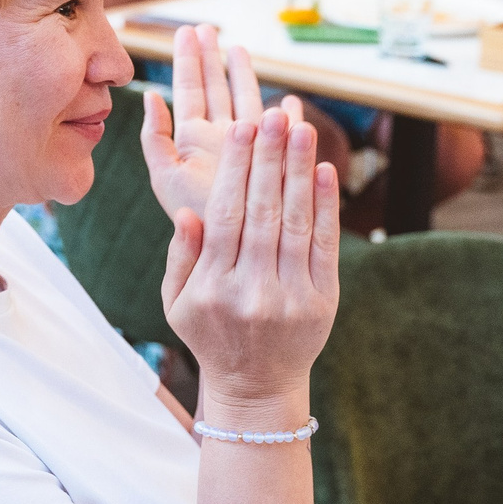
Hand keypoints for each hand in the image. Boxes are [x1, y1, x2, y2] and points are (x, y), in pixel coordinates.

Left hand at [140, 23, 307, 222]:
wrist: (228, 245)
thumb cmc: (193, 216)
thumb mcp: (166, 176)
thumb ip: (157, 137)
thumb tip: (151, 96)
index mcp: (191, 139)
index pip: (190, 89)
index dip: (189, 60)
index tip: (188, 31)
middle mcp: (219, 137)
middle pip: (216, 88)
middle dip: (212, 57)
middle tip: (208, 27)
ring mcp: (247, 145)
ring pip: (246, 100)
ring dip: (243, 76)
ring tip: (239, 49)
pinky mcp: (272, 156)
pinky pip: (281, 130)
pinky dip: (288, 115)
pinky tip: (290, 101)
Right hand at [157, 104, 340, 411]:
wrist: (257, 387)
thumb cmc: (211, 336)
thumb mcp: (177, 303)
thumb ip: (180, 256)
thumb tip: (187, 211)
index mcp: (213, 288)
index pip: (225, 216)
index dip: (235, 170)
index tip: (241, 130)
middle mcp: (253, 291)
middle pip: (263, 212)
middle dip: (269, 159)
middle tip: (273, 116)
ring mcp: (291, 297)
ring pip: (296, 223)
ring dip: (300, 172)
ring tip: (301, 129)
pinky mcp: (322, 302)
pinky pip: (324, 246)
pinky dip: (325, 207)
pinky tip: (323, 171)